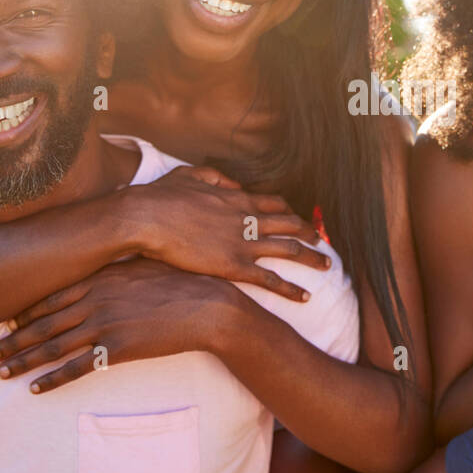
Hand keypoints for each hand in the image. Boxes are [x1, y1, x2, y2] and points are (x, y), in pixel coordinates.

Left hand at [0, 258, 255, 392]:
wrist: (207, 305)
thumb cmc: (181, 282)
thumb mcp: (144, 265)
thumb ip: (116, 268)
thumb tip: (101, 268)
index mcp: (99, 278)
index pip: (51, 295)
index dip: (25, 311)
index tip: (6, 321)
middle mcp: (95, 300)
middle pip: (43, 322)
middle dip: (14, 339)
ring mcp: (104, 324)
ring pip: (53, 346)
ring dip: (24, 361)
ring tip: (2, 372)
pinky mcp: (117, 349)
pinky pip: (77, 368)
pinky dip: (53, 380)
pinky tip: (36, 388)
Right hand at [119, 165, 328, 300]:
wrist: (145, 218)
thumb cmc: (160, 197)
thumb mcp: (190, 175)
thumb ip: (215, 176)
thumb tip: (232, 182)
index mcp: (237, 198)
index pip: (275, 204)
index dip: (290, 212)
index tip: (299, 219)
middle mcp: (247, 219)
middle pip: (291, 225)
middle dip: (310, 233)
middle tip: (322, 240)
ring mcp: (244, 243)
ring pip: (290, 250)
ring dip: (312, 258)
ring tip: (327, 264)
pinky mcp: (234, 266)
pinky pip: (271, 280)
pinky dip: (291, 289)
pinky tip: (305, 297)